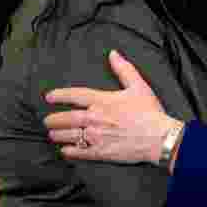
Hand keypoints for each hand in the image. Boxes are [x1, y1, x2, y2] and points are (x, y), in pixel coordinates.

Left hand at [43, 50, 180, 163]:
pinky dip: (69, 152)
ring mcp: (96, 136)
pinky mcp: (100, 152)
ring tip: (53, 134)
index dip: (59, 95)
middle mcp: (94, 118)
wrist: (159, 138)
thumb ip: (124, 69)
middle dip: (53, 119)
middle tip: (47, 120)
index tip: (49, 97)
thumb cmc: (150, 112)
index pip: (74, 95)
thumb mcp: (139, 86)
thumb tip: (113, 54)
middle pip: (66, 118)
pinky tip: (65, 151)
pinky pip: (78, 152)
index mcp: (102, 101)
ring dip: (57, 134)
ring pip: (68, 135)